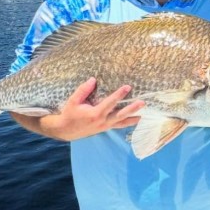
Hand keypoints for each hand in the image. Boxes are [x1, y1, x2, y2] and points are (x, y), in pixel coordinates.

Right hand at [11, 78, 144, 141]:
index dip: (119, 94)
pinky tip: (135, 120)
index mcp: (95, 114)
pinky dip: (127, 123)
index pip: (110, 102)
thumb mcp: (73, 101)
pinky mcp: (105, 128)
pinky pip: (118, 126)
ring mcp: (105, 126)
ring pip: (122, 122)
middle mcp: (102, 121)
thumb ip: (83, 90)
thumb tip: (93, 79)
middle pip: (121, 115)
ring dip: (133, 118)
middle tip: (142, 103)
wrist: (66, 130)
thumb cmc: (69, 114)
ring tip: (144, 115)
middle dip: (132, 109)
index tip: (128, 87)